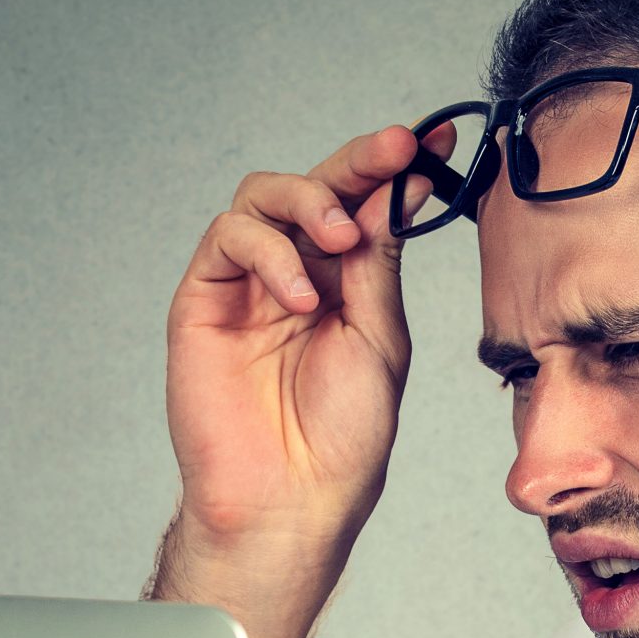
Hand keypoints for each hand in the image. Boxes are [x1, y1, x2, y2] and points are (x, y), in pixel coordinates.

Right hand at [162, 123, 455, 546]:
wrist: (292, 498)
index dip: (395, 167)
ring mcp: (247, 284)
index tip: (435, 139)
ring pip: (264, 196)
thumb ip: (379, 261)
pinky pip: (228, 238)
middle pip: (317, 186)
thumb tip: (400, 186)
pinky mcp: (204, 299)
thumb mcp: (380, 337)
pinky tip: (300, 296)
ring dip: (310, 202)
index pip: (365, 205)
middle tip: (397, 150)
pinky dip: (269, 251)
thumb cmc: (342, 436)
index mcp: (346, 282)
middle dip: (358, 160)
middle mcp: (296, 273)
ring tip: (341, 244)